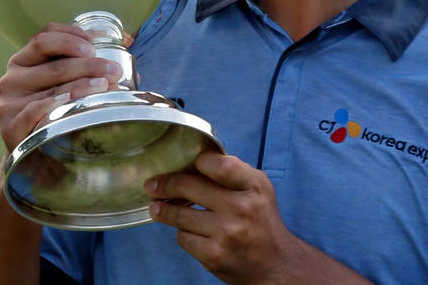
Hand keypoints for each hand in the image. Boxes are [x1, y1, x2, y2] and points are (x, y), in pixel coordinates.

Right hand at [0, 22, 122, 151]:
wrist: (31, 155)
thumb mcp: (61, 84)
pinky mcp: (9, 126)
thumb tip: (130, 53)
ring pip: (51, 87)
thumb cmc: (52, 112)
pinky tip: (71, 102)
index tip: (96, 44)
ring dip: (82, 84)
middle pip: (55, 64)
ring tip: (105, 85)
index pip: (45, 38)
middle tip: (113, 70)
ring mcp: (9, 102)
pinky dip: (55, 104)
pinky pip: (35, 111)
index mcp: (23, 61)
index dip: (72, 36)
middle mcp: (12, 78)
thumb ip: (84, 67)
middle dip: (89, 64)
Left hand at [144, 152, 301, 283]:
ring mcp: (226, 233)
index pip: (219, 164)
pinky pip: (183, 237)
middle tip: (152, 184)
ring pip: (179, 214)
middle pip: (188, 186)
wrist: (275, 265)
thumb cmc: (261, 220)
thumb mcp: (258, 189)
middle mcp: (241, 207)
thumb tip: (194, 162)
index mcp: (254, 186)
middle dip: (165, 184)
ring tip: (156, 207)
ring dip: (164, 210)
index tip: (186, 163)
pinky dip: (183, 233)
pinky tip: (188, 231)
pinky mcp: (213, 255)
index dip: (198, 161)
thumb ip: (232, 171)